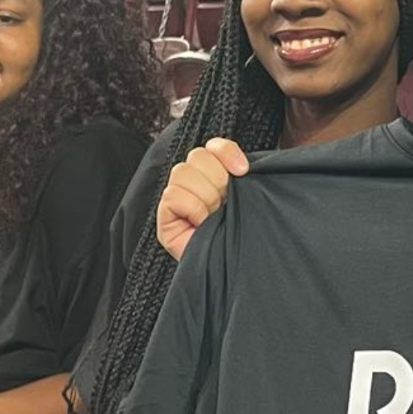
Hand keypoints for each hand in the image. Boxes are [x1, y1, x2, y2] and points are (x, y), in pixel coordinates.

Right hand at [156, 137, 248, 260]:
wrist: (232, 268)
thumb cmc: (240, 236)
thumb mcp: (248, 201)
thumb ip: (241, 178)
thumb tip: (242, 165)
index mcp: (213, 174)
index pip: (214, 145)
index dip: (227, 152)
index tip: (244, 171)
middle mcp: (193, 182)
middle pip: (198, 155)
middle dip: (218, 180)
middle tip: (225, 203)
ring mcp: (176, 197)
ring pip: (183, 172)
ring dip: (205, 196)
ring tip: (213, 215)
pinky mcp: (164, 215)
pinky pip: (174, 195)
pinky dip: (192, 208)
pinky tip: (200, 222)